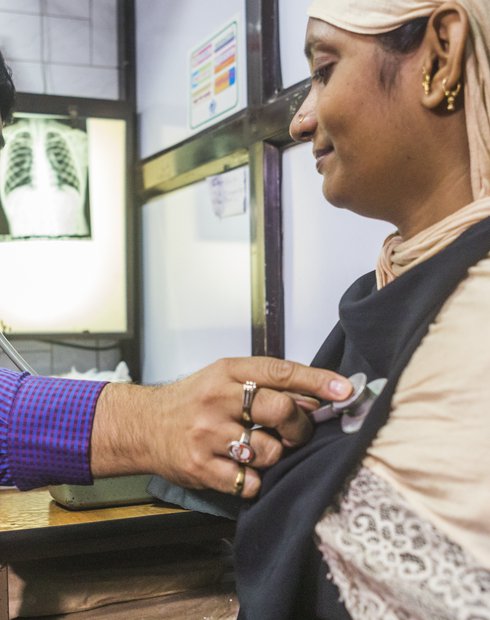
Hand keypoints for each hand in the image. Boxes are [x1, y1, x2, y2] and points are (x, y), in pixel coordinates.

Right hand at [91, 357, 351, 498]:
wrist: (144, 425)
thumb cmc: (193, 400)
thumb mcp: (224, 379)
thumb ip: (265, 384)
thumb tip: (315, 397)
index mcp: (227, 372)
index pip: (280, 372)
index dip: (317, 380)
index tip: (345, 390)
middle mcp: (217, 400)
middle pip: (280, 411)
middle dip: (300, 426)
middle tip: (297, 433)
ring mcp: (208, 435)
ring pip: (269, 452)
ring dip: (275, 456)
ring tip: (258, 450)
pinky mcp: (201, 468)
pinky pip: (250, 482)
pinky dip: (256, 480)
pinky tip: (243, 469)